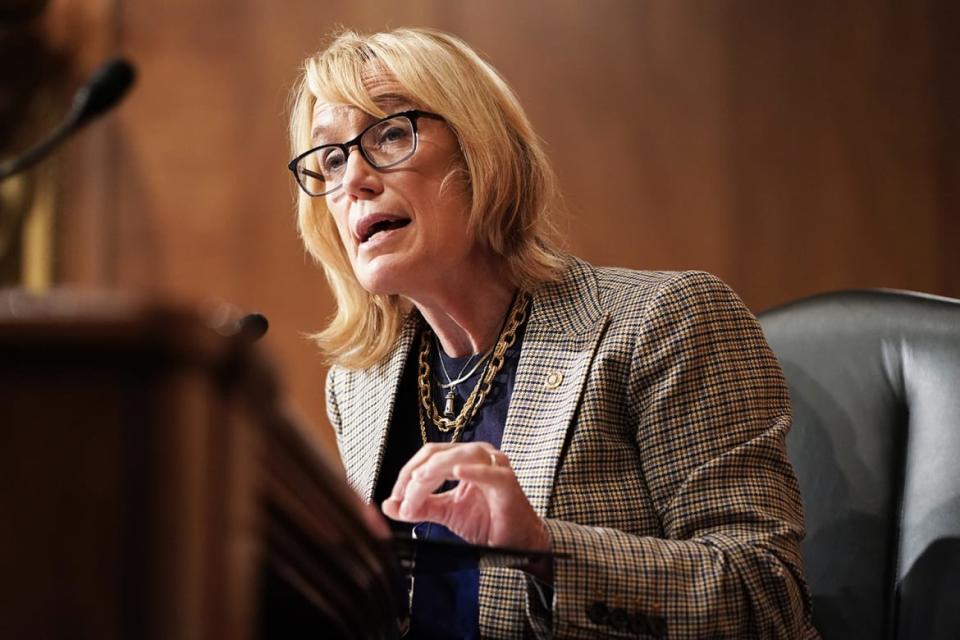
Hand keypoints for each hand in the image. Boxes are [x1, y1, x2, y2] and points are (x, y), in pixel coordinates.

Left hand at [381, 442, 550, 552]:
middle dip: (415, 475)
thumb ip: (420, 507)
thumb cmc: (487, 521)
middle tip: (403, 499)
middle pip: (437, 453)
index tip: (395, 498)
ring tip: (418, 484)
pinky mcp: (507, 482)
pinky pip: (489, 472)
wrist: (517, 542)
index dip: (407, 474)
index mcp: (461, 458)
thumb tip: (389, 505)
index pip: (427, 456)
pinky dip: (472, 471)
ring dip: (434, 470)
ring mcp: (494, 465)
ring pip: (458, 456)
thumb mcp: (446, 513)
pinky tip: (457, 473)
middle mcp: (477, 455)